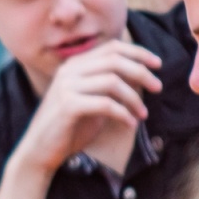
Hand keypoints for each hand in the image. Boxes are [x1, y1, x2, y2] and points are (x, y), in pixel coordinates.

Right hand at [14, 40, 161, 173]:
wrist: (41, 150)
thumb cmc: (69, 127)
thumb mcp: (92, 101)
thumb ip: (109, 86)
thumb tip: (141, 76)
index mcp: (75, 65)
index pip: (111, 48)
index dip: (138, 52)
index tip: (157, 64)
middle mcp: (69, 71)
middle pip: (114, 60)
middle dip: (141, 72)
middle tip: (158, 87)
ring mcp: (66, 86)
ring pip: (112, 81)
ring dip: (134, 98)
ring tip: (143, 113)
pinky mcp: (68, 105)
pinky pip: (105, 104)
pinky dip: (123, 113)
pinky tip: (131, 124)